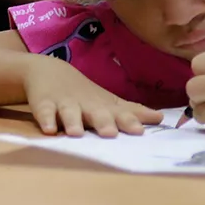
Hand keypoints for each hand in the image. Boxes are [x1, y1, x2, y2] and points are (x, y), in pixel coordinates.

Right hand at [23, 58, 158, 136]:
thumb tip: (161, 118)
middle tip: (110, 133)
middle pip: (96, 114)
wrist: (49, 71)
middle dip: (103, 122)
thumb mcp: (109, 102)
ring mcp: (64, 104)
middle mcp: (87, 106)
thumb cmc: (85, 94)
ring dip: (73, 121)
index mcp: (104, 107)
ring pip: (69, 113)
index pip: (120, 114)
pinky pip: (43, 112)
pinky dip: (45, 119)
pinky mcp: (43, 104)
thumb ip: (133, 112)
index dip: (129, 122)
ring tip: (76, 133)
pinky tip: (48, 129)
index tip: (139, 131)